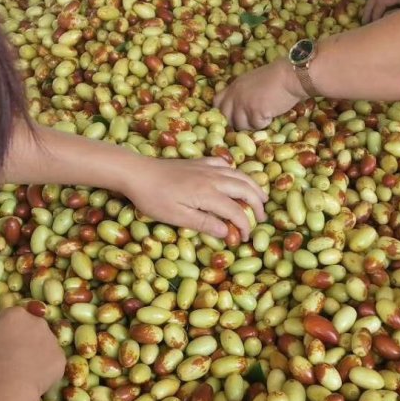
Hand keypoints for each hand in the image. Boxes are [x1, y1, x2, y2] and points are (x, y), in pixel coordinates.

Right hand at [0, 306, 64, 395]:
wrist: (10, 385)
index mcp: (17, 314)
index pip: (9, 316)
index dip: (1, 330)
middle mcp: (38, 323)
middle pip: (28, 327)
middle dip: (20, 338)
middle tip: (7, 356)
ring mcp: (52, 341)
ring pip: (42, 343)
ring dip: (33, 351)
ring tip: (19, 369)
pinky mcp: (60, 359)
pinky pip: (51, 361)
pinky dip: (43, 367)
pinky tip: (31, 377)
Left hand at [130, 155, 266, 239]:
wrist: (137, 172)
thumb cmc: (153, 199)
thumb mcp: (177, 217)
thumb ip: (204, 224)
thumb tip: (226, 232)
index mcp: (208, 194)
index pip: (235, 211)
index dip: (244, 226)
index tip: (244, 238)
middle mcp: (213, 178)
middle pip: (245, 190)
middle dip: (257, 205)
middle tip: (262, 218)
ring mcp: (207, 168)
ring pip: (239, 175)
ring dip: (253, 187)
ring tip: (262, 198)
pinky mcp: (200, 162)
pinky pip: (225, 165)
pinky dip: (236, 172)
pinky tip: (236, 177)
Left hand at [215, 59, 305, 130]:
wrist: (290, 76)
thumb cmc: (276, 77)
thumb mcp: (252, 81)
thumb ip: (242, 92)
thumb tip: (238, 107)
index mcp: (234, 86)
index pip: (216, 103)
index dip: (222, 112)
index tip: (232, 116)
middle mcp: (235, 96)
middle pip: (227, 118)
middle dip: (237, 123)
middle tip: (250, 120)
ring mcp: (243, 105)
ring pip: (241, 125)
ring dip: (253, 124)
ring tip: (264, 114)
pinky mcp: (255, 112)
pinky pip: (257, 126)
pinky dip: (265, 123)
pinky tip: (272, 113)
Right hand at [363, 0, 399, 22]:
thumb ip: (396, 18)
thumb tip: (382, 21)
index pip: (381, 0)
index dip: (374, 13)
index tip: (373, 26)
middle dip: (369, 8)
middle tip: (365, 23)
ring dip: (372, 6)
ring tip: (369, 21)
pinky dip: (379, 6)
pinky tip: (378, 18)